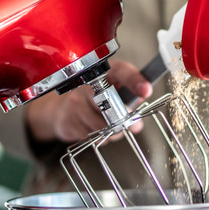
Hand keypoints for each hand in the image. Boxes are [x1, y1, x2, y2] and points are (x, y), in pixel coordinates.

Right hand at [25, 59, 151, 142]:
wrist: (62, 108)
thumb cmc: (95, 98)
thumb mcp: (113, 91)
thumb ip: (129, 100)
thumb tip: (137, 121)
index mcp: (103, 72)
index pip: (120, 71)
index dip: (134, 80)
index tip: (145, 90)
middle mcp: (86, 84)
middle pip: (110, 103)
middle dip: (125, 118)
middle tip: (133, 125)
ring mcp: (74, 102)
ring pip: (101, 125)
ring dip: (112, 132)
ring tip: (109, 127)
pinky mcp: (67, 120)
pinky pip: (90, 136)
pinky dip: (98, 138)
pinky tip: (93, 129)